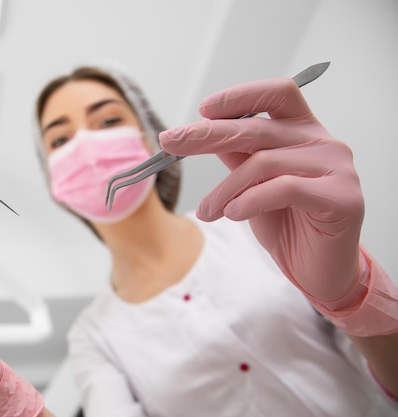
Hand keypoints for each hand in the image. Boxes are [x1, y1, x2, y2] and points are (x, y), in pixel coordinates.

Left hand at [160, 77, 364, 305]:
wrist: (318, 271)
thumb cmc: (287, 224)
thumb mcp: (251, 184)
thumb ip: (237, 156)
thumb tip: (200, 130)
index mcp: (304, 131)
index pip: (277, 93)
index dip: (240, 95)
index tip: (203, 109)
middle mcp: (324, 142)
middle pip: (259, 127)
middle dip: (208, 134)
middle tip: (170, 141)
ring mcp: (337, 168)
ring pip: (264, 162)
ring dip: (224, 188)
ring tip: (207, 211)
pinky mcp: (343, 198)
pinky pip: (285, 188)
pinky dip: (250, 200)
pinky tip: (232, 214)